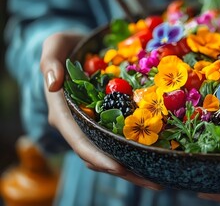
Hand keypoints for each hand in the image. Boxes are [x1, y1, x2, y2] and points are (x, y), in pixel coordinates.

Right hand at [40, 32, 161, 189]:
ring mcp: (94, 125)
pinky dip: (137, 151)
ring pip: (112, 152)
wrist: (76, 47)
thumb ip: (50, 62)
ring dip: (135, 168)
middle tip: (154, 182)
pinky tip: (158, 157)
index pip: (79, 140)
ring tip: (161, 179)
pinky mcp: (107, 121)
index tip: (118, 167)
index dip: (97, 156)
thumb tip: (53, 84)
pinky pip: (120, 140)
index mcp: (64, 113)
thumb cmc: (65, 46)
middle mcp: (79, 125)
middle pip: (99, 155)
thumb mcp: (54, 46)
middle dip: (125, 171)